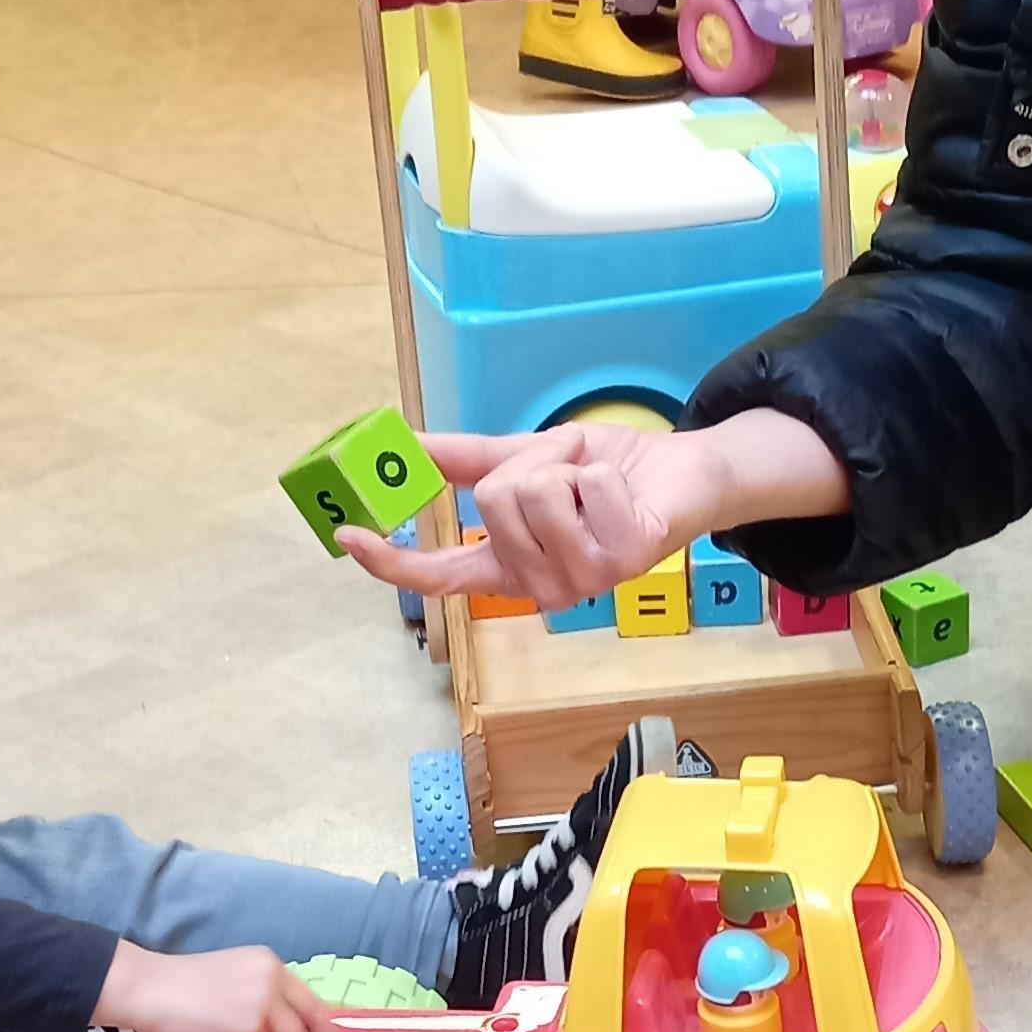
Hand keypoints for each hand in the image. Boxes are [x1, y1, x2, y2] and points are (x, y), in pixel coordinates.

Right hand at [94, 944, 334, 1031]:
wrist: (148, 988)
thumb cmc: (179, 987)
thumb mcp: (232, 979)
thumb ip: (259, 997)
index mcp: (270, 964)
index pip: (310, 999)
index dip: (323, 1029)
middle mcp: (272, 980)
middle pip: (311, 1024)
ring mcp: (261, 1005)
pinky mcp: (245, 1031)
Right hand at [338, 409, 847, 610]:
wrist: (684, 475)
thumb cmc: (606, 473)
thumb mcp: (529, 460)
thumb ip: (467, 461)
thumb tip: (405, 445)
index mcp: (510, 567)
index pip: (440, 576)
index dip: (390, 559)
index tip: (348, 535)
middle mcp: (540, 585)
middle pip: (491, 501)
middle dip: (529, 462)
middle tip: (565, 466)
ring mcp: (581, 581)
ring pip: (532, 492)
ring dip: (565, 461)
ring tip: (592, 477)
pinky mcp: (621, 561)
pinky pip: (581, 484)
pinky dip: (599, 465)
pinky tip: (621, 489)